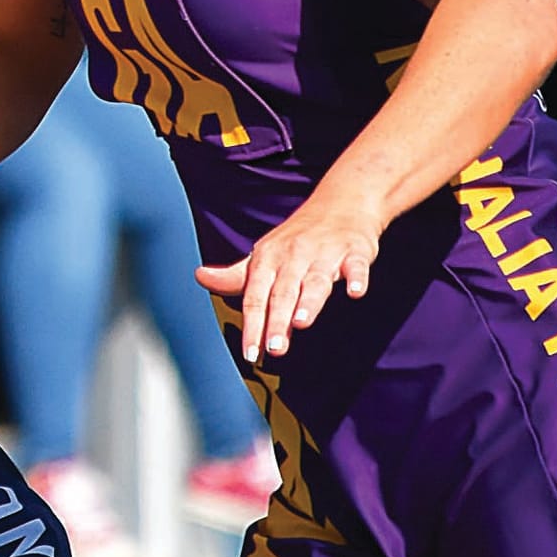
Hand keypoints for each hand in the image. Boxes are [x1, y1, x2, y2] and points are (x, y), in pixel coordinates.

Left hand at [195, 198, 378, 362]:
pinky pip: (355, 265)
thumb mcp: (264, 255)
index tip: (249, 353)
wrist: (341, 203)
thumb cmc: (297, 239)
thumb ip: (236, 275)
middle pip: (283, 293)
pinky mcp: (354, 251)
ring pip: (316, 280)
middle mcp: (294, 255)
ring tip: (301, 323)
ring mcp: (325, 253)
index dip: (252, 325)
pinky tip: (355, 292)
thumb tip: (200, 277)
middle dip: (277, 321)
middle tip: (273, 349)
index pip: (255, 296)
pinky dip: (356, 278)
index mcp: (268, 258)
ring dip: (309, 301)